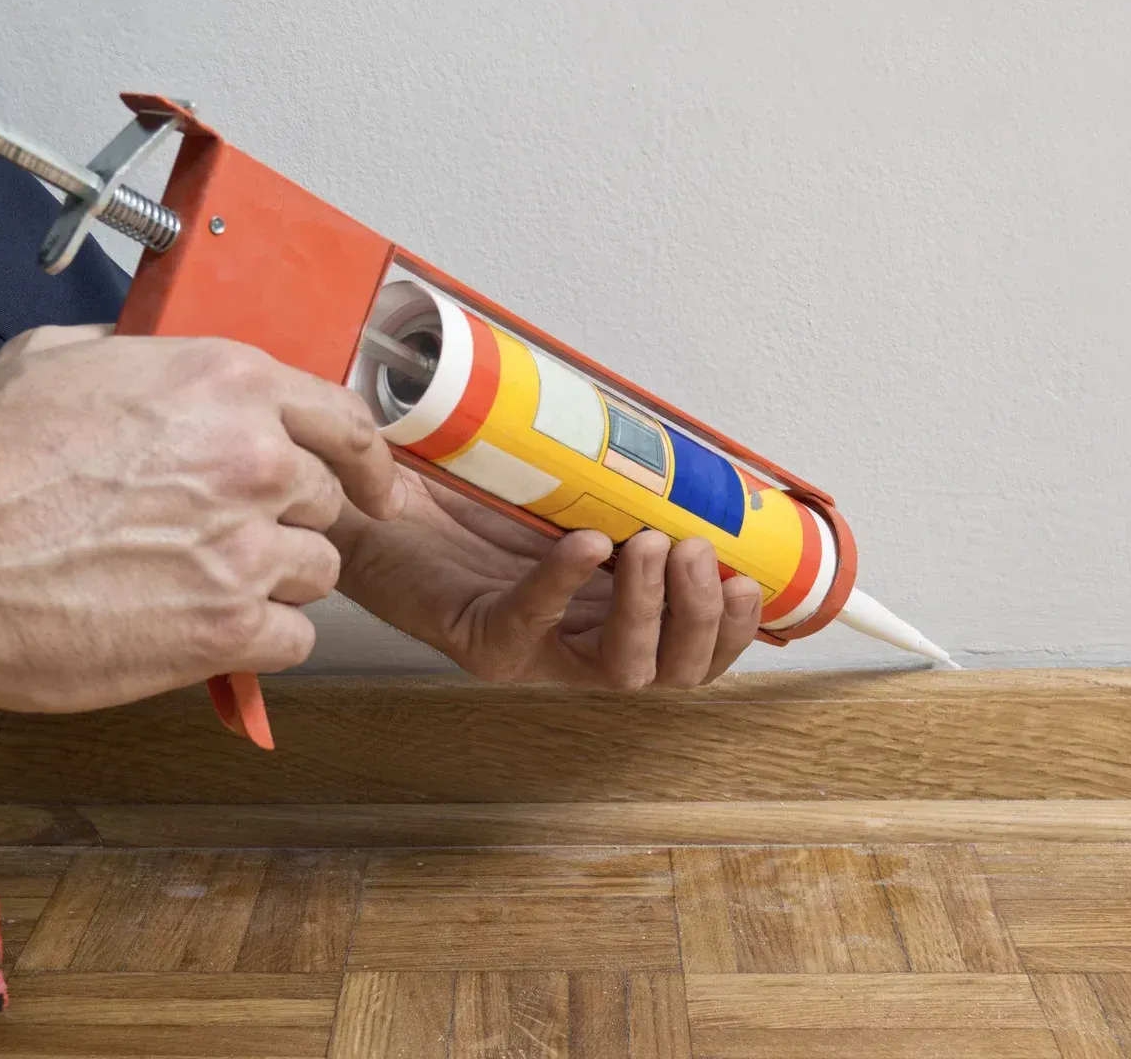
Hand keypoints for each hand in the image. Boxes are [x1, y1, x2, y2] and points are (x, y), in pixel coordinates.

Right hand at [0, 324, 404, 710]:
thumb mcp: (61, 360)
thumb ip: (140, 359)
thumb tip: (157, 366)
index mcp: (227, 384)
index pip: (346, 419)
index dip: (365, 459)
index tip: (375, 485)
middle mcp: (254, 459)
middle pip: (324, 502)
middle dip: (284, 522)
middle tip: (227, 539)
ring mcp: (248, 545)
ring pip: (317, 573)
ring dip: (272, 582)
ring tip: (200, 586)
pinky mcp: (229, 625)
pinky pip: (292, 638)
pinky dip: (257, 640)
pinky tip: (202, 630)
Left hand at [332, 468, 763, 689]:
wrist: (376, 497)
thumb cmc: (467, 495)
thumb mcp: (568, 490)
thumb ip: (627, 490)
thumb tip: (701, 457)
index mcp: (609, 617)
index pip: (693, 653)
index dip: (733, 630)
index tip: (754, 580)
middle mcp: (576, 647)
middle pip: (671, 673)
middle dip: (702, 618)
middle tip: (699, 554)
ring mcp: (529, 652)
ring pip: (618, 669)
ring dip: (650, 611)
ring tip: (654, 548)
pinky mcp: (478, 641)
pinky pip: (532, 624)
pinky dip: (564, 583)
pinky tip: (585, 544)